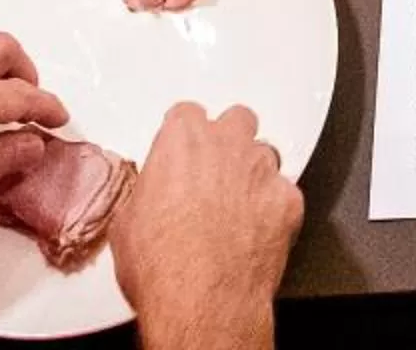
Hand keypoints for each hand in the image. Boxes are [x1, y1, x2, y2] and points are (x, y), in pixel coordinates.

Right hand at [112, 103, 301, 349]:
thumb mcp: (127, 223)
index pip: (186, 114)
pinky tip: (258, 232)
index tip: (180, 154)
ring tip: (237, 208)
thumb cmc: (162, 266)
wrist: (202, 301)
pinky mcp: (288, 200)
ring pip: (265, 155)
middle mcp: (227, 145)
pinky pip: (285, 193)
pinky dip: (275, 208)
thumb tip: (149, 202)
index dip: (183, 136)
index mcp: (182, 140)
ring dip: (252, 174)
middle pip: (236, 121)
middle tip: (215, 173)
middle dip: (228, 141)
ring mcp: (262, 170)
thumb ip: (146, 193)